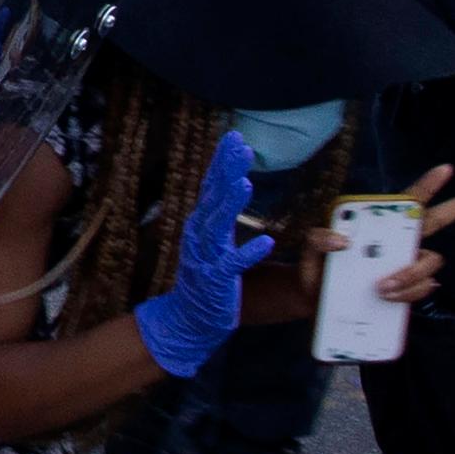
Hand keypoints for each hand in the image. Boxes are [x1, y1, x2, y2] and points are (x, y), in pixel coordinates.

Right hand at [130, 130, 277, 376]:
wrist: (188, 316)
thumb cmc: (205, 274)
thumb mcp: (213, 236)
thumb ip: (221, 207)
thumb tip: (232, 177)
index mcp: (201, 222)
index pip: (211, 185)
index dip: (222, 161)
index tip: (233, 137)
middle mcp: (200, 235)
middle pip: (214, 198)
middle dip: (226, 172)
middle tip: (240, 148)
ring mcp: (206, 257)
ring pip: (219, 226)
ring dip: (231, 205)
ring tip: (245, 183)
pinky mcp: (217, 280)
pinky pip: (233, 265)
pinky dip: (249, 253)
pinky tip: (266, 241)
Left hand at [248, 163, 454, 326]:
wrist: (314, 304)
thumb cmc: (316, 272)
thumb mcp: (309, 252)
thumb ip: (317, 239)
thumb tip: (342, 240)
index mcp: (380, 225)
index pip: (408, 202)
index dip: (427, 185)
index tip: (447, 169)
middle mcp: (399, 242)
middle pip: (439, 221)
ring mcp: (405, 266)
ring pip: (430, 262)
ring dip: (411, 274)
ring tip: (382, 287)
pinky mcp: (405, 292)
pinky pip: (423, 289)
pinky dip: (410, 293)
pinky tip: (393, 297)